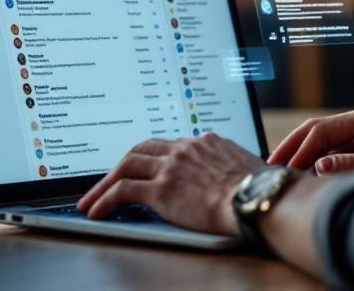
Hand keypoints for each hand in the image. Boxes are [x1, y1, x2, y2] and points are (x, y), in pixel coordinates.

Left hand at [76, 134, 266, 235]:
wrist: (259, 198)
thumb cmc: (262, 190)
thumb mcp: (247, 168)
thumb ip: (230, 168)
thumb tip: (234, 180)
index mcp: (205, 142)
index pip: (169, 145)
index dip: (151, 157)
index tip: (143, 168)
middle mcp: (185, 148)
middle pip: (141, 149)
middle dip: (122, 165)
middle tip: (108, 180)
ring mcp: (171, 166)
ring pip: (125, 166)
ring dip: (104, 183)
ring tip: (91, 200)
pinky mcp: (161, 189)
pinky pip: (122, 191)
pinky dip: (105, 199)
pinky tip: (96, 211)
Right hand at [268, 103, 353, 174]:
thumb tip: (319, 165)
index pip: (322, 129)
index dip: (299, 148)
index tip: (282, 167)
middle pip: (318, 132)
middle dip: (294, 148)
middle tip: (270, 167)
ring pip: (326, 144)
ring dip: (305, 159)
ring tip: (284, 175)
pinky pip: (337, 154)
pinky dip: (320, 165)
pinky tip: (307, 178)